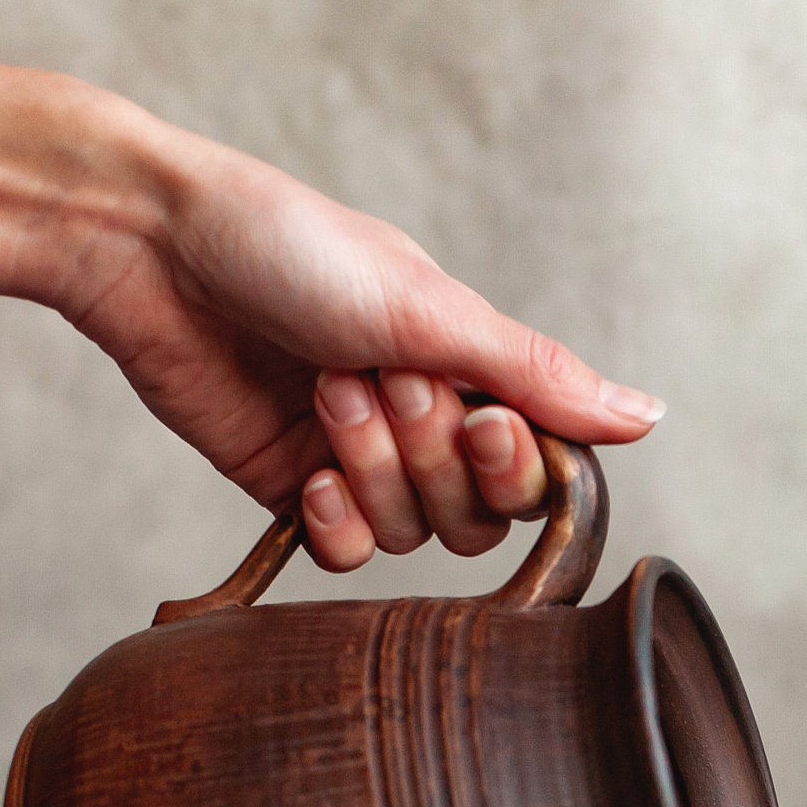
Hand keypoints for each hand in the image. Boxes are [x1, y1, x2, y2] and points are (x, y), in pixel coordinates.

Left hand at [52, 138, 665, 570]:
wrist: (157, 255)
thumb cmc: (293, 250)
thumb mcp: (433, 311)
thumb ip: (540, 375)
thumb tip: (649, 419)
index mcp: (469, 368)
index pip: (537, 470)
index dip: (513, 466)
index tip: (479, 417)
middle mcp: (423, 422)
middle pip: (477, 517)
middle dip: (427, 457)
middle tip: (376, 380)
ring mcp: (361, 462)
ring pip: (411, 536)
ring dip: (372, 470)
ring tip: (324, 392)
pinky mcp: (296, 492)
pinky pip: (346, 555)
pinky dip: (335, 523)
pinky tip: (308, 471)